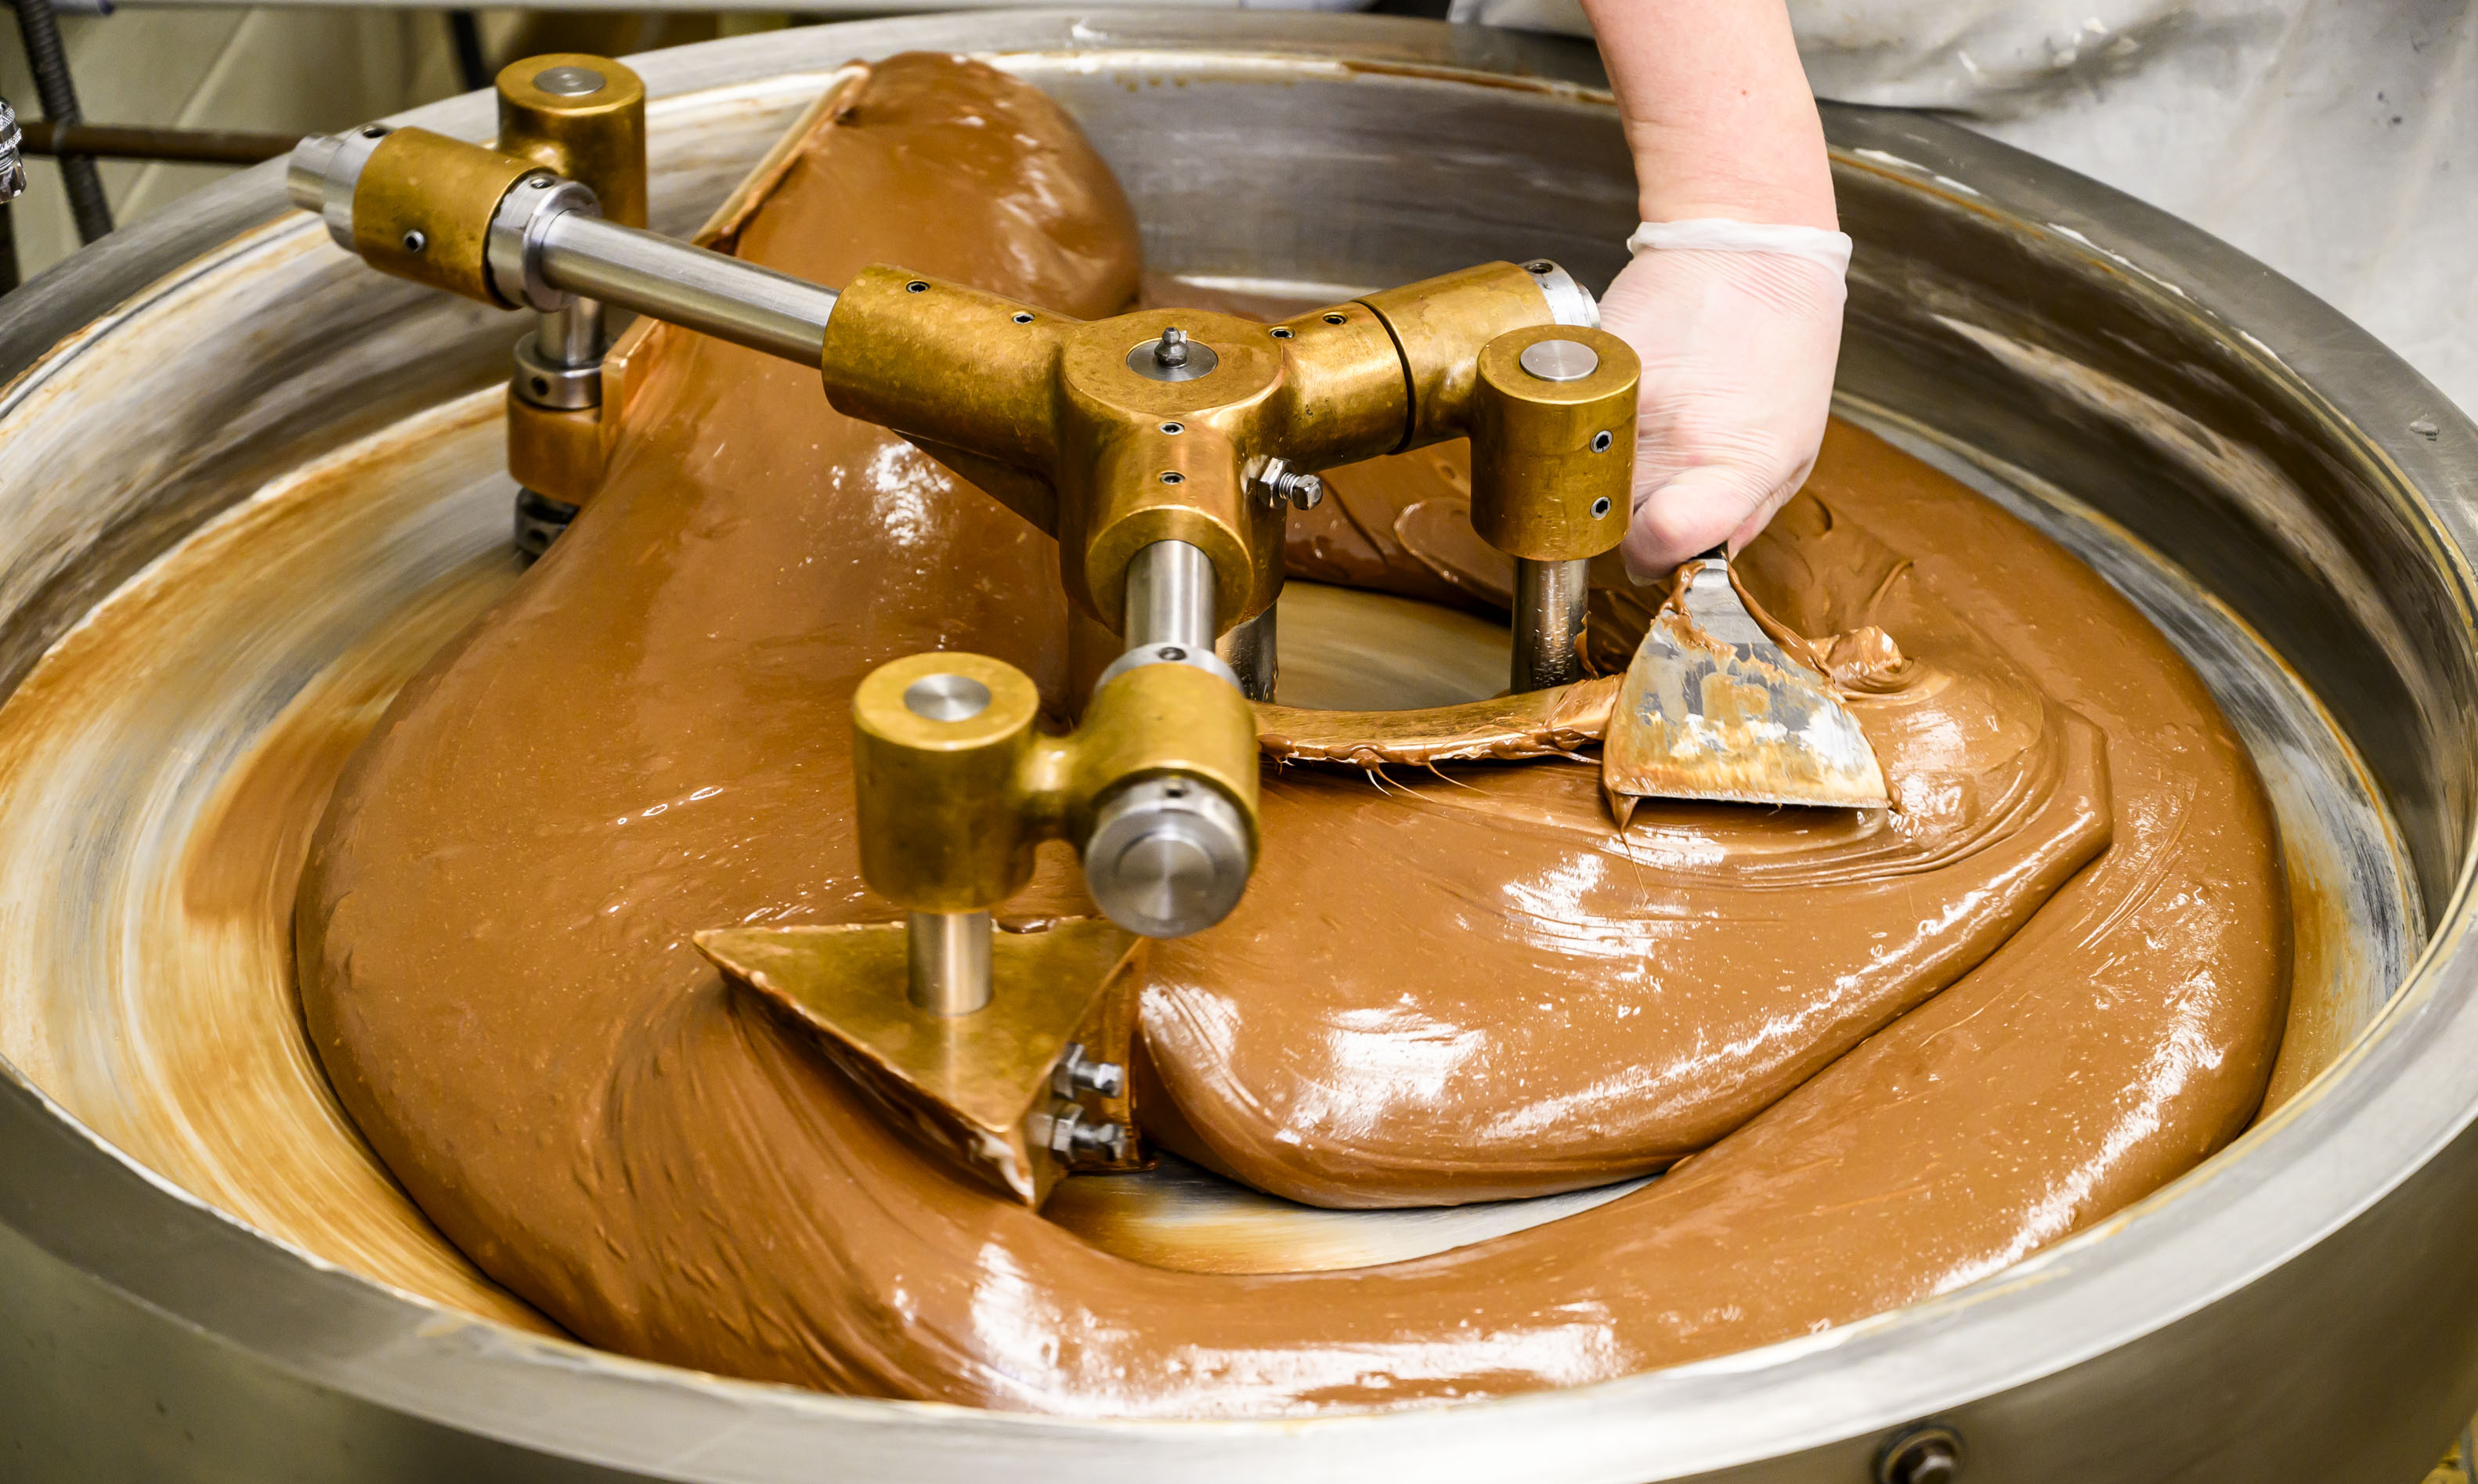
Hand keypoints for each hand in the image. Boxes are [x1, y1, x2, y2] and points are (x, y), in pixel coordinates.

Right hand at [1599, 235, 1846, 578]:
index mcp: (1730, 468)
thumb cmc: (1783, 343)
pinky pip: (1567, 417)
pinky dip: (1580, 418)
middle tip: (1650, 478)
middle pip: (1608, 519)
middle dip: (1621, 515)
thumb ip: (1746, 514)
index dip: (1649, 554)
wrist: (1752, 247)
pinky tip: (1619, 395)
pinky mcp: (1589, 363)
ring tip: (1636, 430)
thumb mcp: (1794, 449)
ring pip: (1580, 471)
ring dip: (1598, 465)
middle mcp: (1670, 438)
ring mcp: (1621, 398)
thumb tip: (1697, 558)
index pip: (1655, 548)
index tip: (1656, 539)